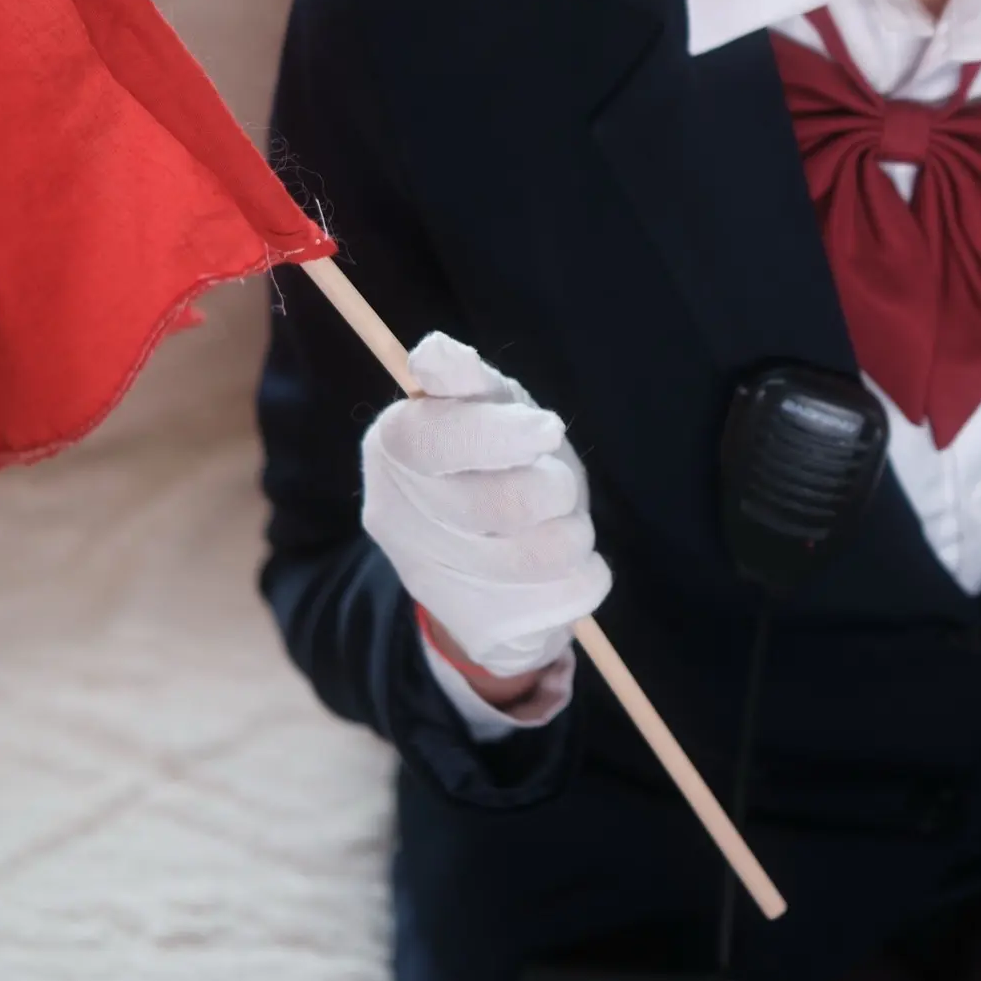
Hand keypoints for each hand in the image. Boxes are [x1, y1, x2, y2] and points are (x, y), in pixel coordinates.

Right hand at [361, 332, 610, 684]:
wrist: (487, 569)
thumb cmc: (493, 462)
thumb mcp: (484, 409)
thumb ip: (466, 379)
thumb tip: (435, 351)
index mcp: (393, 449)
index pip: (433, 441)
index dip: (498, 435)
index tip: (547, 429)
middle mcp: (398, 519)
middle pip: (501, 505)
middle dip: (556, 487)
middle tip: (556, 485)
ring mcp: (434, 583)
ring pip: (544, 555)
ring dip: (575, 532)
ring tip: (560, 525)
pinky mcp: (482, 629)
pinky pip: (568, 598)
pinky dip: (586, 576)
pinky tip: (562, 569)